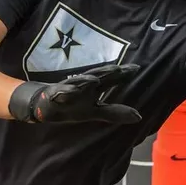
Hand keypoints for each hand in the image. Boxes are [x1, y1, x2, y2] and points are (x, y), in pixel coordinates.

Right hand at [8, 64, 141, 124]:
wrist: (46, 106)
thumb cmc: (72, 106)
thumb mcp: (95, 112)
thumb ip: (114, 113)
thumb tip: (139, 116)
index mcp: (93, 87)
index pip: (110, 79)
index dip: (122, 74)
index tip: (137, 68)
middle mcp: (82, 84)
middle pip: (96, 76)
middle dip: (106, 73)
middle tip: (120, 69)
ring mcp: (68, 87)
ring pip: (78, 82)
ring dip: (85, 80)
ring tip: (95, 80)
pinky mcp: (54, 94)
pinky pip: (60, 92)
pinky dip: (65, 90)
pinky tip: (71, 91)